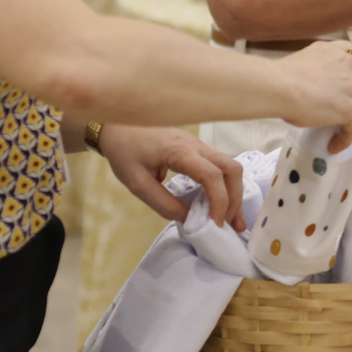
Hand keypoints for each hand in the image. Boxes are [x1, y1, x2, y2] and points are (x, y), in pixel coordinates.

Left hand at [95, 125, 247, 230]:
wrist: (117, 126)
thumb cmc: (124, 152)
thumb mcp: (138, 185)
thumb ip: (164, 204)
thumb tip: (190, 219)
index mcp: (181, 152)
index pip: (213, 176)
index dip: (220, 202)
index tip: (215, 224)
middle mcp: (197, 145)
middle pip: (232, 169)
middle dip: (235, 199)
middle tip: (231, 225)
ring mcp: (199, 145)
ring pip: (229, 167)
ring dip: (233, 193)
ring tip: (230, 219)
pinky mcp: (197, 148)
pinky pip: (219, 166)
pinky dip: (224, 186)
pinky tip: (219, 203)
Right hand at [272, 39, 351, 152]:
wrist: (279, 86)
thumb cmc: (279, 77)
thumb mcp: (301, 64)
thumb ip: (314, 72)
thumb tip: (309, 89)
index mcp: (332, 51)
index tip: (351, 76)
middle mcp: (345, 64)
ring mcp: (350, 87)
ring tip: (349, 130)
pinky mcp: (348, 108)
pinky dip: (346, 137)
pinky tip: (334, 146)